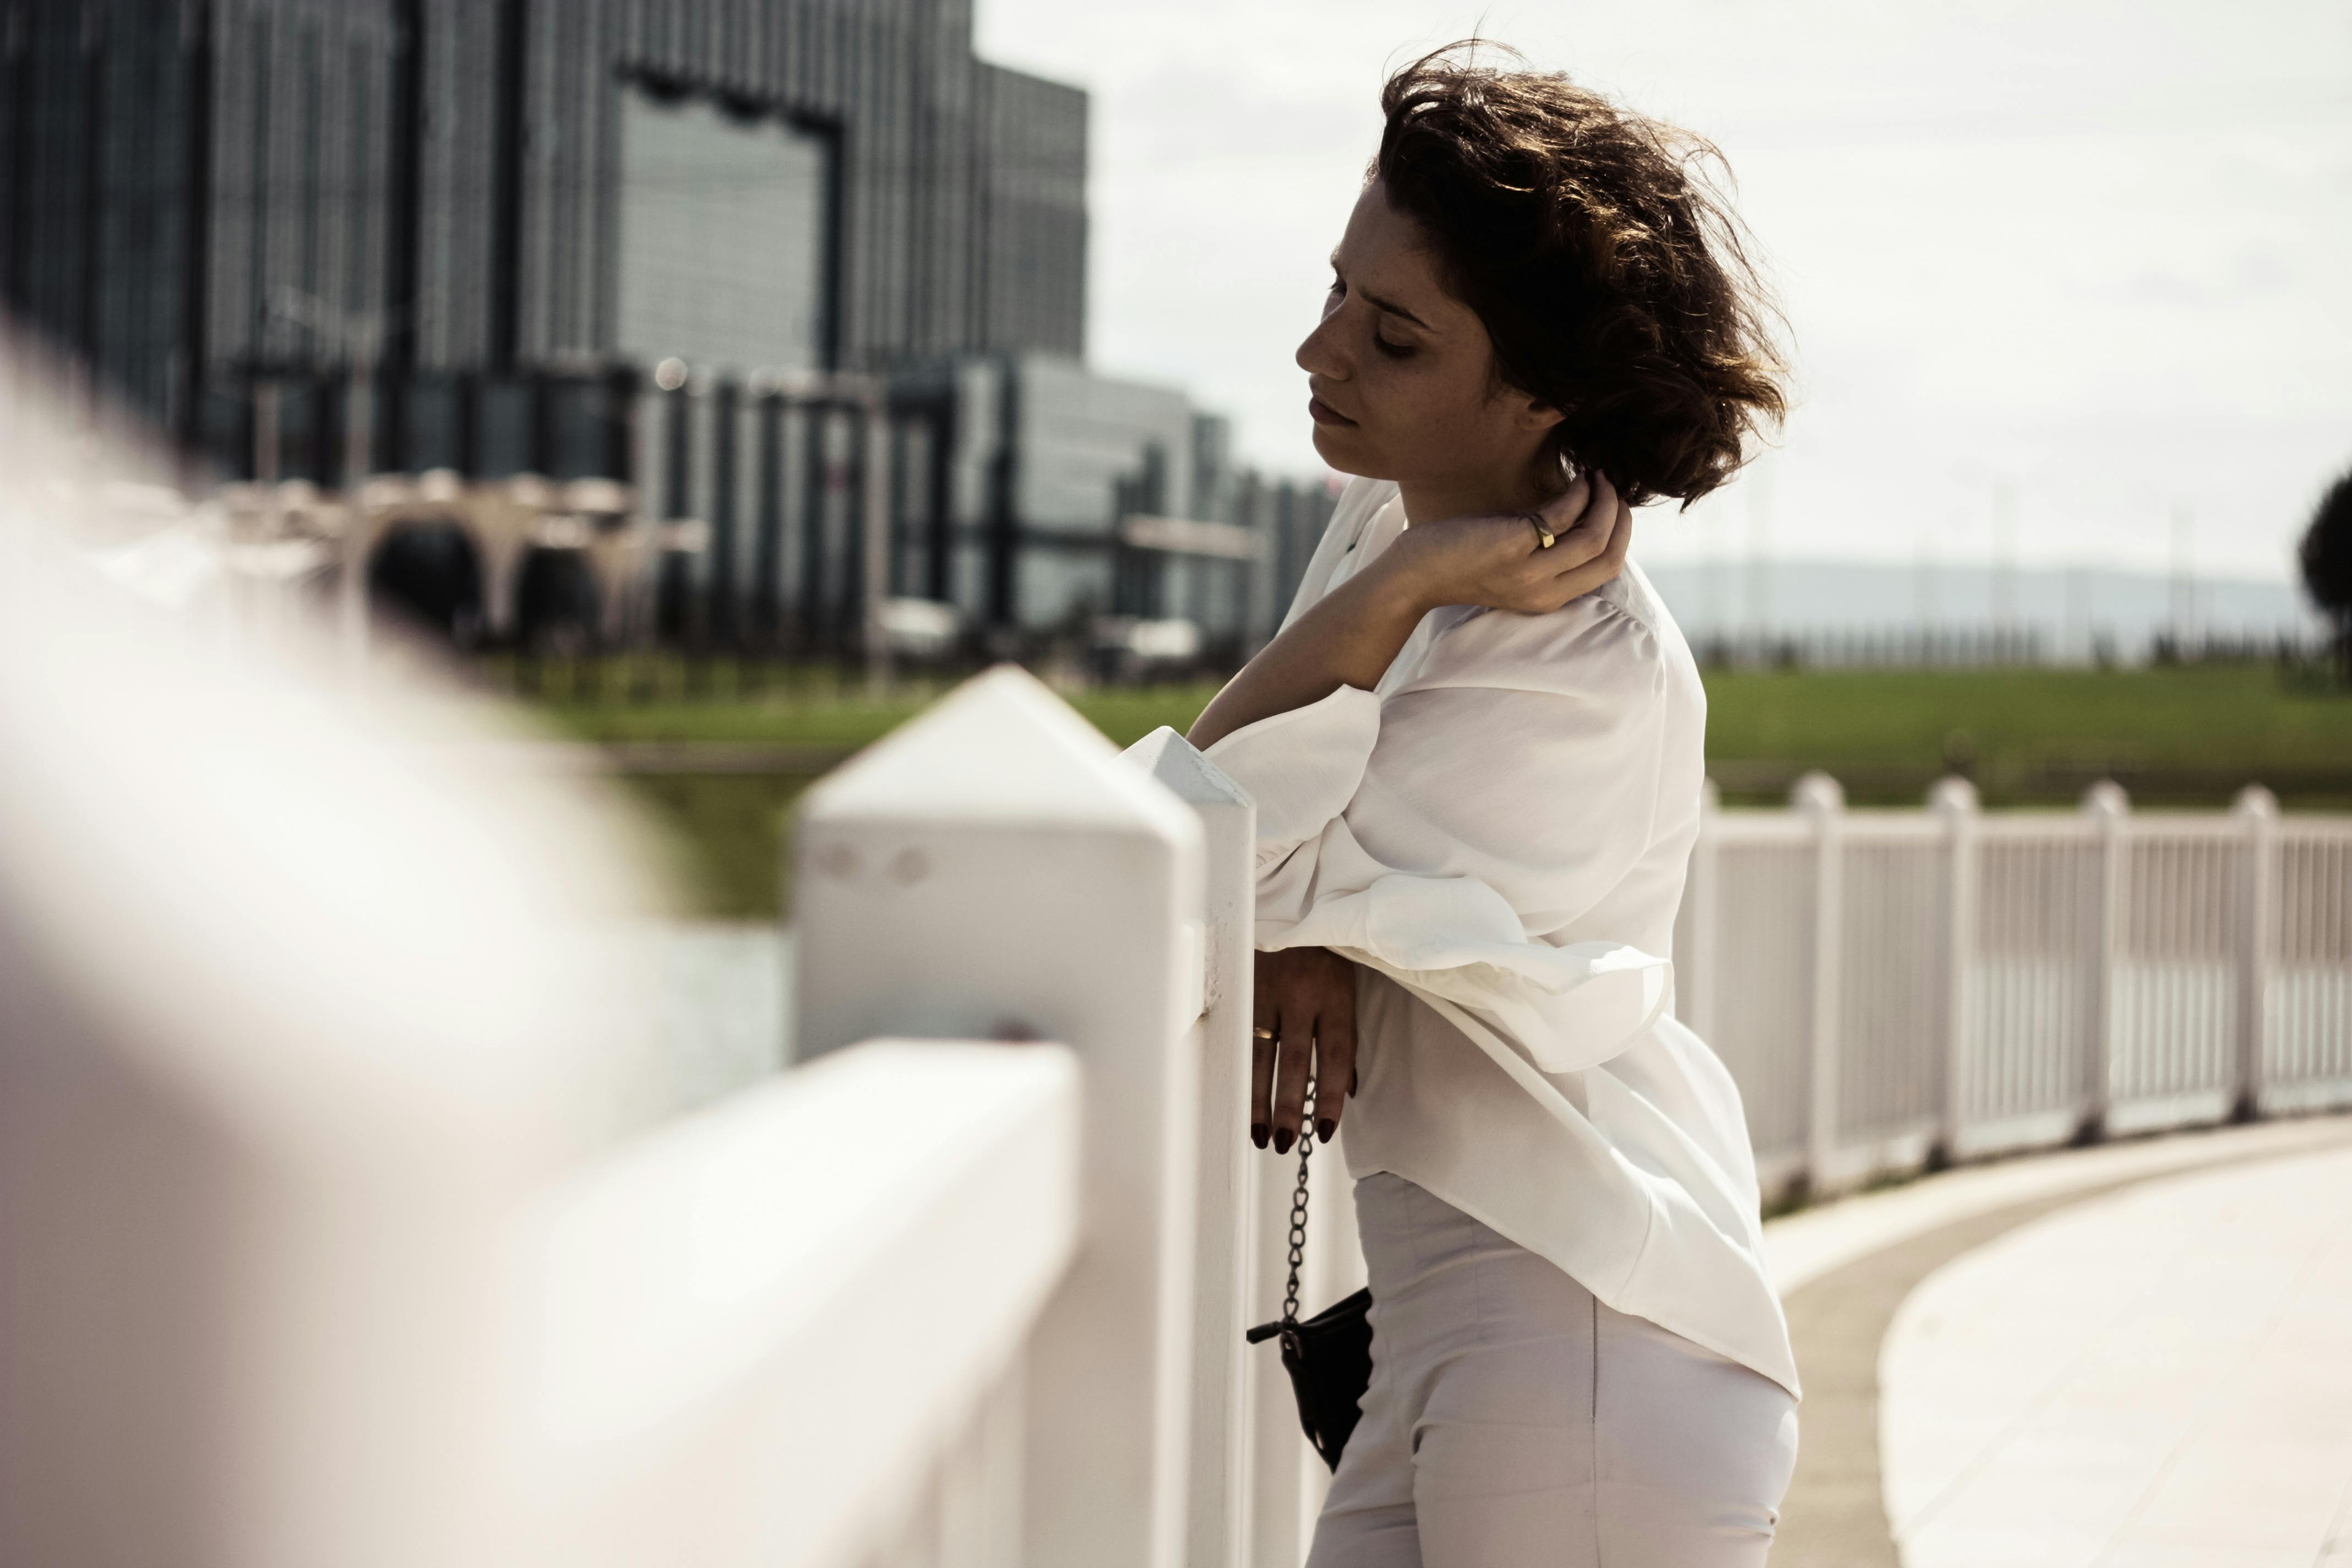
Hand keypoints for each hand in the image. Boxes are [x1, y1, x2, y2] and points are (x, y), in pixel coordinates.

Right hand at [1252, 946, 1356, 1154]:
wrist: (1291, 902)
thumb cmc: (1323, 953)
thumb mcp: (1346, 987)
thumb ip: (1345, 1036)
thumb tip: (1347, 1090)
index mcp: (1336, 995)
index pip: (1337, 1054)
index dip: (1330, 1095)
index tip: (1324, 1130)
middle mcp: (1303, 994)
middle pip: (1297, 1059)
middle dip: (1289, 1105)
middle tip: (1284, 1142)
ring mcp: (1268, 990)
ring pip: (1262, 1053)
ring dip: (1258, 1098)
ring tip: (1259, 1134)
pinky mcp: (1243, 986)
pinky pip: (1240, 1036)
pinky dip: (1240, 1070)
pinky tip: (1237, 1096)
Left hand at [1377, 470, 1632, 615]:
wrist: (1416, 574)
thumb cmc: (1464, 562)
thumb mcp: (1515, 568)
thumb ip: (1548, 554)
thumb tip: (1584, 517)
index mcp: (1547, 600)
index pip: (1607, 570)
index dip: (1621, 536)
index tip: (1618, 508)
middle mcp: (1542, 592)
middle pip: (1607, 556)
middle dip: (1620, 518)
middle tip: (1614, 487)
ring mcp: (1528, 570)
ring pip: (1592, 536)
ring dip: (1603, 500)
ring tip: (1598, 476)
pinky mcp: (1512, 544)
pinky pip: (1563, 514)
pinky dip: (1578, 492)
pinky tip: (1577, 477)